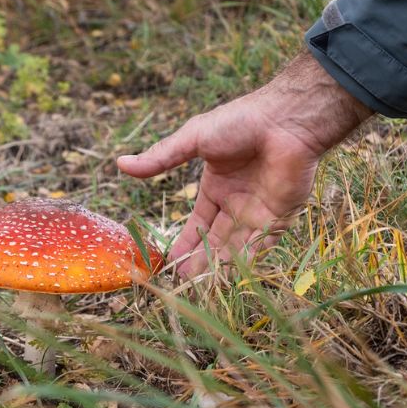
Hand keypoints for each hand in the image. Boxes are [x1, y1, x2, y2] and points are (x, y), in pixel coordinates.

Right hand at [118, 50, 372, 277]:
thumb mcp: (194, 138)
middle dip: (200, 260)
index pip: (198, 222)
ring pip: (236, 247)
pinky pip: (262, 245)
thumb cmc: (240, 122)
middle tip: (183, 283)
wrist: (286, 120)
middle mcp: (238, 202)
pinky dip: (248, 262)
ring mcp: (260, 211)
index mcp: (217, 186)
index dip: (185, 242)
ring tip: (201, 287)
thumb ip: (161, 157)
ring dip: (220, 265)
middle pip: (215, 239)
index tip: (169, 262)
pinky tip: (232, 278)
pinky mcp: (281, 216)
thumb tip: (120, 164)